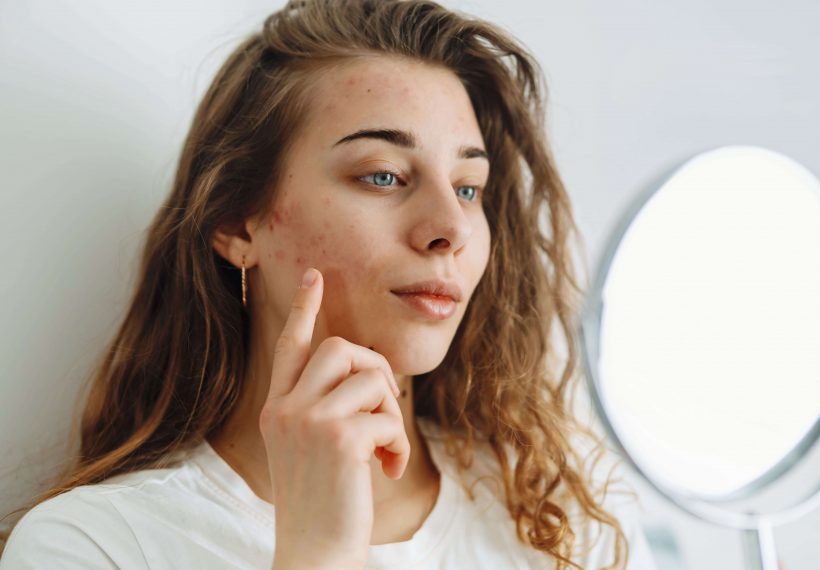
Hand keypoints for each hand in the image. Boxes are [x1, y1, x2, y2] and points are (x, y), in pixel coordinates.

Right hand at [261, 268, 410, 568]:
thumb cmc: (321, 503)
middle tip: (384, 406)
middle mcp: (286, 408)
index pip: (289, 346)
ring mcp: (308, 420)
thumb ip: (325, 408)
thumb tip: (369, 374)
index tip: (314, 277)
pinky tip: (389, 469)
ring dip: (391, 411)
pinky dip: (398, 443)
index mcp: (277, 408)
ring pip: (369, 377)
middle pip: (340, 348)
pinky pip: (388, 416)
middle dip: (374, 369)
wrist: (314, 551)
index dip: (304, 309)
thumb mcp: (311, 449)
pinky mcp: (338, 438)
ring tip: (386, 448)